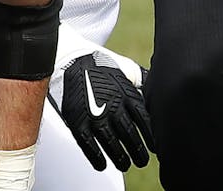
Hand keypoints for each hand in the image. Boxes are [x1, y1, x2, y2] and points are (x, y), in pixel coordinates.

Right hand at [48, 52, 153, 171]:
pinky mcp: (77, 121)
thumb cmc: (96, 62)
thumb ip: (140, 80)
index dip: (151, 138)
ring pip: (113, 145)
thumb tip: (155, 86)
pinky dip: (97, 158)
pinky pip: (89, 146)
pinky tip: (102, 164)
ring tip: (125, 165)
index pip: (145, 124)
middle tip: (141, 161)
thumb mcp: (123, 68)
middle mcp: (113, 107)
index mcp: (127, 95)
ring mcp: (95, 116)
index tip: (154, 148)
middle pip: (131, 137)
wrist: (68, 57)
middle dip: (138, 152)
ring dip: (121, 158)